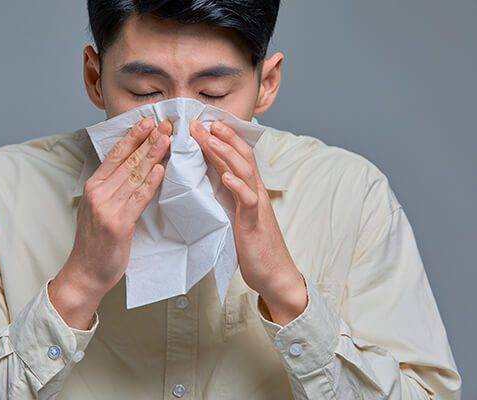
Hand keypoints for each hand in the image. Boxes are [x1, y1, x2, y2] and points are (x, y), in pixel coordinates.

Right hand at [49, 117, 172, 328]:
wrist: (85, 272)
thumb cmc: (94, 241)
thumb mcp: (96, 208)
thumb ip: (111, 188)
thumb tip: (133, 167)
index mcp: (93, 187)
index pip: (115, 155)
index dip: (132, 137)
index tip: (147, 121)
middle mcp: (98, 194)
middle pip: (127, 161)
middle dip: (148, 140)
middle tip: (165, 124)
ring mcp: (108, 208)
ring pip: (135, 176)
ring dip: (153, 155)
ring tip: (167, 139)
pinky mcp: (119, 224)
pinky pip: (139, 198)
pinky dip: (151, 183)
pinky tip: (161, 169)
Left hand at [190, 119, 306, 324]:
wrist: (274, 274)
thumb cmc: (253, 245)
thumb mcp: (236, 214)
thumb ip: (228, 195)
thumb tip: (212, 178)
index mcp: (248, 189)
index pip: (236, 157)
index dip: (221, 139)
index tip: (202, 124)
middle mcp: (255, 192)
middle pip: (241, 156)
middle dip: (222, 137)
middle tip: (202, 121)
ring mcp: (256, 206)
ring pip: (244, 172)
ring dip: (226, 153)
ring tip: (210, 138)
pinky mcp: (254, 223)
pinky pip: (248, 201)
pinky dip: (237, 186)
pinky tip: (226, 176)